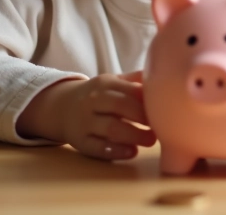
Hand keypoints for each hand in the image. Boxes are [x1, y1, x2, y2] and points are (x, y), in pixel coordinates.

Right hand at [20, 71, 155, 160]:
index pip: (129, 90)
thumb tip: (163, 73)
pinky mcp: (80, 142)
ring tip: (150, 140)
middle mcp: (93, 101)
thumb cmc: (97, 96)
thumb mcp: (112, 82)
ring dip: (134, 135)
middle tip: (160, 127)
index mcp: (104, 84)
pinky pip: (98, 148)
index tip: (164, 109)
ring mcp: (85, 122)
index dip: (148, 101)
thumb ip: (134, 80)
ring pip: (111, 129)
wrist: (61, 107)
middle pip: (120, 106)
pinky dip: (116, 151)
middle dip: (143, 117)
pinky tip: (132, 152)